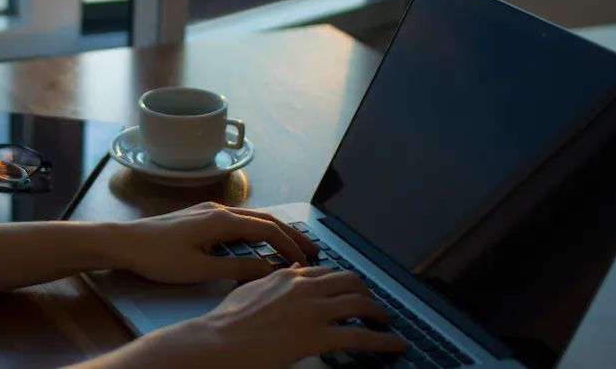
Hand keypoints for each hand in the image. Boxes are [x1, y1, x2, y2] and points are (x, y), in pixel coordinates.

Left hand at [116, 202, 321, 283]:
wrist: (124, 242)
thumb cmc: (157, 256)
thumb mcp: (199, 269)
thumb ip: (236, 269)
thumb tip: (268, 269)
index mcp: (221, 220)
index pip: (267, 230)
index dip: (290, 246)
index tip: (306, 262)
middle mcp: (218, 210)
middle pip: (265, 219)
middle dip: (291, 234)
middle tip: (313, 249)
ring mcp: (208, 211)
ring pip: (251, 218)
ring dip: (274, 230)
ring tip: (291, 246)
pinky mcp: (199, 217)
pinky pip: (237, 220)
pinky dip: (256, 230)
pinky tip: (258, 242)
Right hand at [153, 266, 406, 368]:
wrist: (219, 341)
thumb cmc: (227, 321)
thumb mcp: (250, 289)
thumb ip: (272, 282)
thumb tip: (283, 277)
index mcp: (289, 276)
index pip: (328, 272)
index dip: (346, 282)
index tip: (353, 290)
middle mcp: (305, 287)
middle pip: (351, 282)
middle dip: (368, 293)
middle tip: (374, 306)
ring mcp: (314, 311)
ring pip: (361, 305)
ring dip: (380, 314)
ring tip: (387, 323)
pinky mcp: (318, 336)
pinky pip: (361, 337)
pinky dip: (384, 341)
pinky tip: (396, 344)